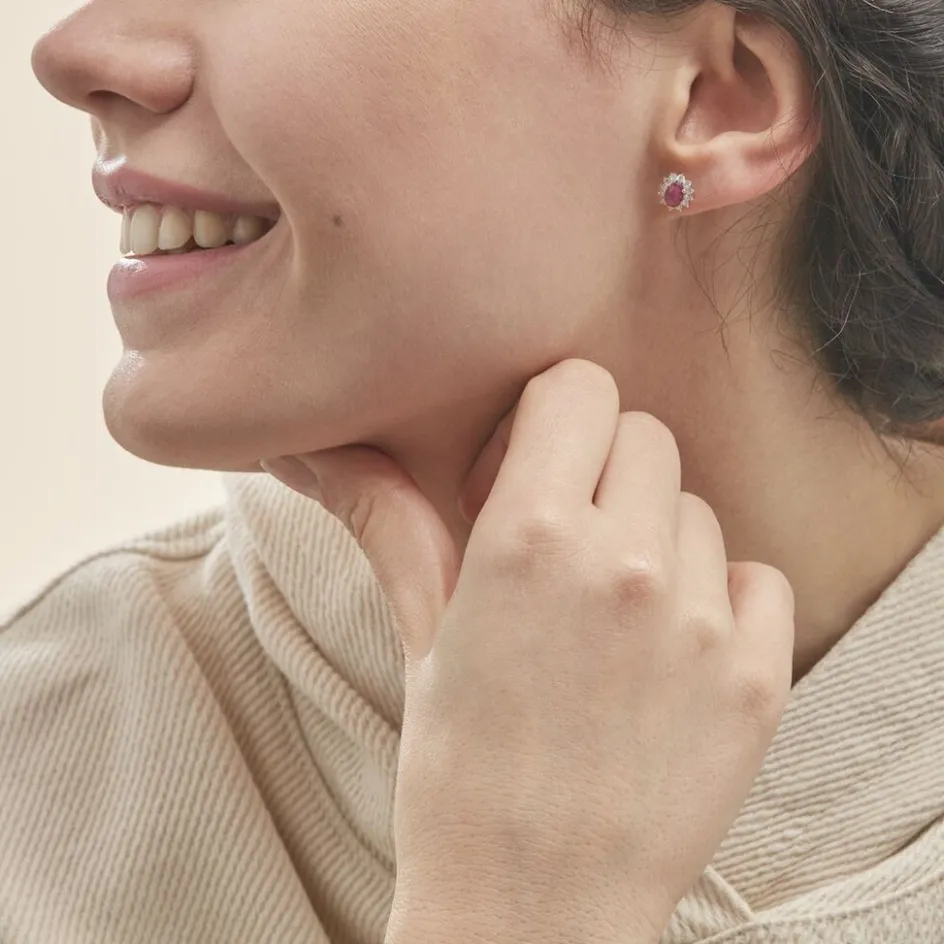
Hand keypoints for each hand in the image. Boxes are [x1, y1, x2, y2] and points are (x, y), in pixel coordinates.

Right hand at [261, 359, 794, 943]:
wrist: (531, 909)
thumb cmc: (461, 775)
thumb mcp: (421, 637)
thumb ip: (390, 524)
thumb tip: (321, 455)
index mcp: (526, 537)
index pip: (580, 387)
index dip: (552, 418)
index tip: (531, 470)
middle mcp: (620, 563)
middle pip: (644, 435)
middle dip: (603, 470)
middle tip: (566, 539)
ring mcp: (698, 620)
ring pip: (696, 508)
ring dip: (657, 539)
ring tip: (612, 612)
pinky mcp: (755, 678)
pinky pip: (758, 579)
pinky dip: (724, 597)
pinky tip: (672, 649)